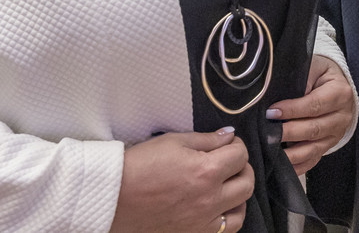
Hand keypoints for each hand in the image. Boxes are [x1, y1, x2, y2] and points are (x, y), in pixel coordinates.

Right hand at [110, 128, 252, 232]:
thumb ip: (207, 140)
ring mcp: (201, 222)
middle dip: (242, 168)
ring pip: (241, 210)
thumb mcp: (173, 142)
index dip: (237, 145)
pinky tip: (217, 208)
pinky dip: (226, 218)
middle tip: (230, 162)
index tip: (228, 143)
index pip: (240, 155)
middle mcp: (209, 199)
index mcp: (206, 171)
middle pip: (247, 182)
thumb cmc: (138, 166)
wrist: (111, 198)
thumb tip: (229, 136)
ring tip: (225, 186)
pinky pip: (224, 230)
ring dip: (238, 195)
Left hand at [266, 55, 355, 175]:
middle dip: (288, 132)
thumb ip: (301, 78)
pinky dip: (296, 166)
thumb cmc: (321, 75)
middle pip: (313, 129)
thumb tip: (281, 94)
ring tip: (270, 151)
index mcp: (340, 94)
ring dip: (290, 153)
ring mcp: (335, 135)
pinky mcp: (328, 147)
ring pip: (312, 149)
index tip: (272, 112)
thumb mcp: (314, 68)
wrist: (337, 85)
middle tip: (267, 132)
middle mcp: (341, 117)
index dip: (292, 110)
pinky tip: (281, 166)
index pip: (314, 105)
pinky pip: (312, 161)